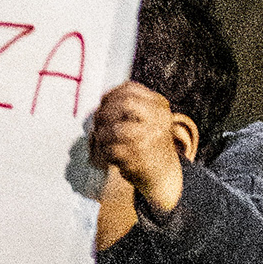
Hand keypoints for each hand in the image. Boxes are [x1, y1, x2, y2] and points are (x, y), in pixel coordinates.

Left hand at [88, 80, 195, 216]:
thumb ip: (131, 106)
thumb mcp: (149, 119)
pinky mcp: (137, 159)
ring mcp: (148, 140)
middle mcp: (158, 122)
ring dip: (101, 134)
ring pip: (113, 129)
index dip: (111, 93)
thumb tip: (103, 99)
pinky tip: (108, 154)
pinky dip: (103, 152)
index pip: (131, 89)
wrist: (164, 174)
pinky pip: (110, 150)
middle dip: (105, 111)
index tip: (103, 102)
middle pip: (124, 104)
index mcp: (160, 108)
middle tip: (98, 121)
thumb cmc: (150, 143)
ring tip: (102, 140)